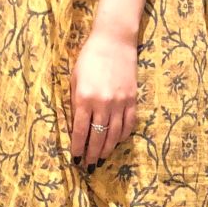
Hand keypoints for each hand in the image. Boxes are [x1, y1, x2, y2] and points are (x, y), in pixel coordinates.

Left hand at [69, 26, 137, 165]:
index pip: (80, 131)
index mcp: (85, 98)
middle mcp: (103, 103)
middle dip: (92, 154)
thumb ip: (75, 103)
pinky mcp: (132, 99)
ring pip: (114, 134)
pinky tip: (116, 142)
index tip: (75, 159)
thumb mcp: (75, 79)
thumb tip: (77, 126)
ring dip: (107, 149)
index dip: (78, 148)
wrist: (114, 40)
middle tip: (89, 166)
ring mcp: (120, 102)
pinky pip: (128, 124)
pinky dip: (122, 136)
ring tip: (102, 159)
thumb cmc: (90, 57)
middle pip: (98, 137)